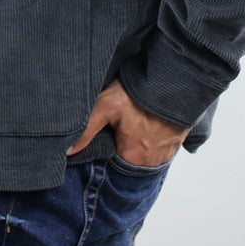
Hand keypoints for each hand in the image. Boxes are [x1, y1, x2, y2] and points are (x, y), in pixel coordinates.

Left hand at [67, 79, 189, 166]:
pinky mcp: (177, 142)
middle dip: (122, 149)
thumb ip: (87, 130)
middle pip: (129, 161)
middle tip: (120, 128)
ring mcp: (166, 153)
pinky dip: (154, 141)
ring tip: (134, 127)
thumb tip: (68, 151)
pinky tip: (148, 127)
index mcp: (131, 157)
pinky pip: (161, 149)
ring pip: (146, 156)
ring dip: (139, 146)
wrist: (173, 80)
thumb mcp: (106, 106)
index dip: (106, 151)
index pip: (112, 164)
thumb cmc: (139, 94)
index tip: (106, 138)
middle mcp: (150, 162)